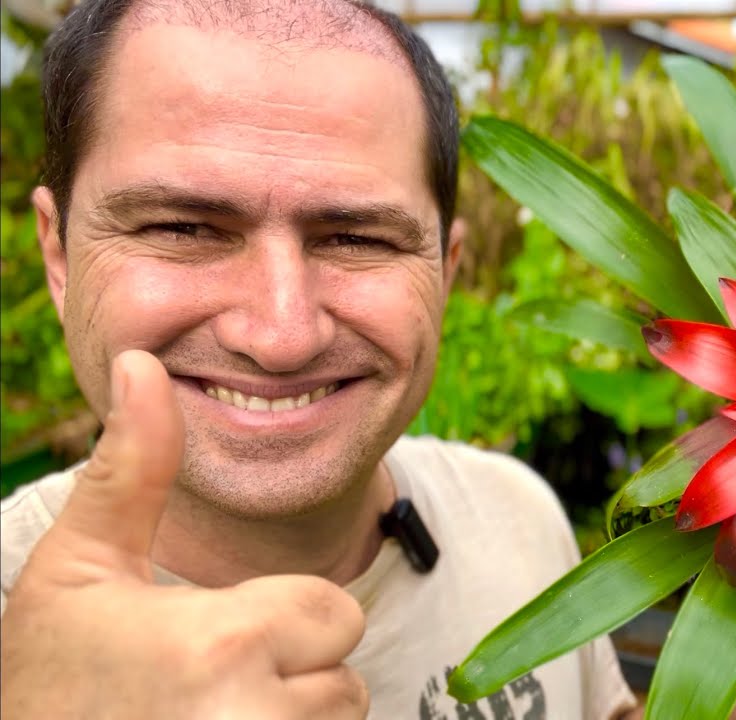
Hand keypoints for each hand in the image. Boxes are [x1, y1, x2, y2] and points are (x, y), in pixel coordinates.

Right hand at [0, 351, 367, 719]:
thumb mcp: (78, 573)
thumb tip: (146, 365)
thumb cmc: (50, 684)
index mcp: (227, 643)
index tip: (210, 641)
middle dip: (291, 674)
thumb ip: (133, 472)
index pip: (335, 612)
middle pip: (344, 676)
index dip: (280, 620)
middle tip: (205, 688)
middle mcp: (261, 718)